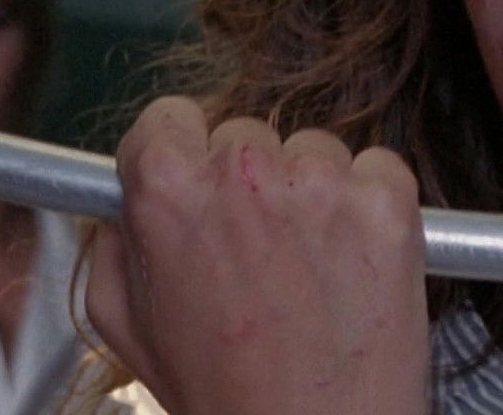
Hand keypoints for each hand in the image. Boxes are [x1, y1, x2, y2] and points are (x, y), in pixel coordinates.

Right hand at [85, 97, 428, 414]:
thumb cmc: (228, 396)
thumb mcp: (128, 326)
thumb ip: (114, 246)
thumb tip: (120, 204)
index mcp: (170, 193)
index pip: (169, 116)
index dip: (182, 154)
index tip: (197, 181)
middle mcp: (245, 172)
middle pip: (245, 134)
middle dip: (250, 182)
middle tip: (259, 253)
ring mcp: (323, 181)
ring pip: (314, 149)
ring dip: (313, 193)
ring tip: (309, 271)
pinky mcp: (388, 199)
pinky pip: (378, 168)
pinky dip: (372, 204)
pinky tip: (354, 264)